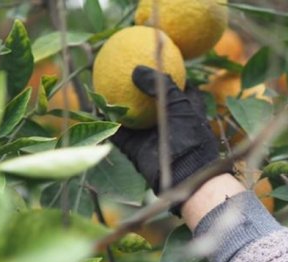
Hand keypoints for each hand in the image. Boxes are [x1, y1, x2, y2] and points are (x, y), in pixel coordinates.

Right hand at [110, 66, 219, 194]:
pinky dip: (109, 125)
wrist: (186, 174)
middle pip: (150, 101)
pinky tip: (97, 111)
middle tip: (123, 72)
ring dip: (119, 106)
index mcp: (185, 110)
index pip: (179, 89)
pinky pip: (119, 134)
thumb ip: (161, 84)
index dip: (170, 76)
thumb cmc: (190, 136)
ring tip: (103, 88)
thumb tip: (137, 69)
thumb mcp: (180, 104)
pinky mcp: (137, 149)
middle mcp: (167, 121)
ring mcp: (151, 136)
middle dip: (138, 89)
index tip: (157, 61)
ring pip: (132, 117)